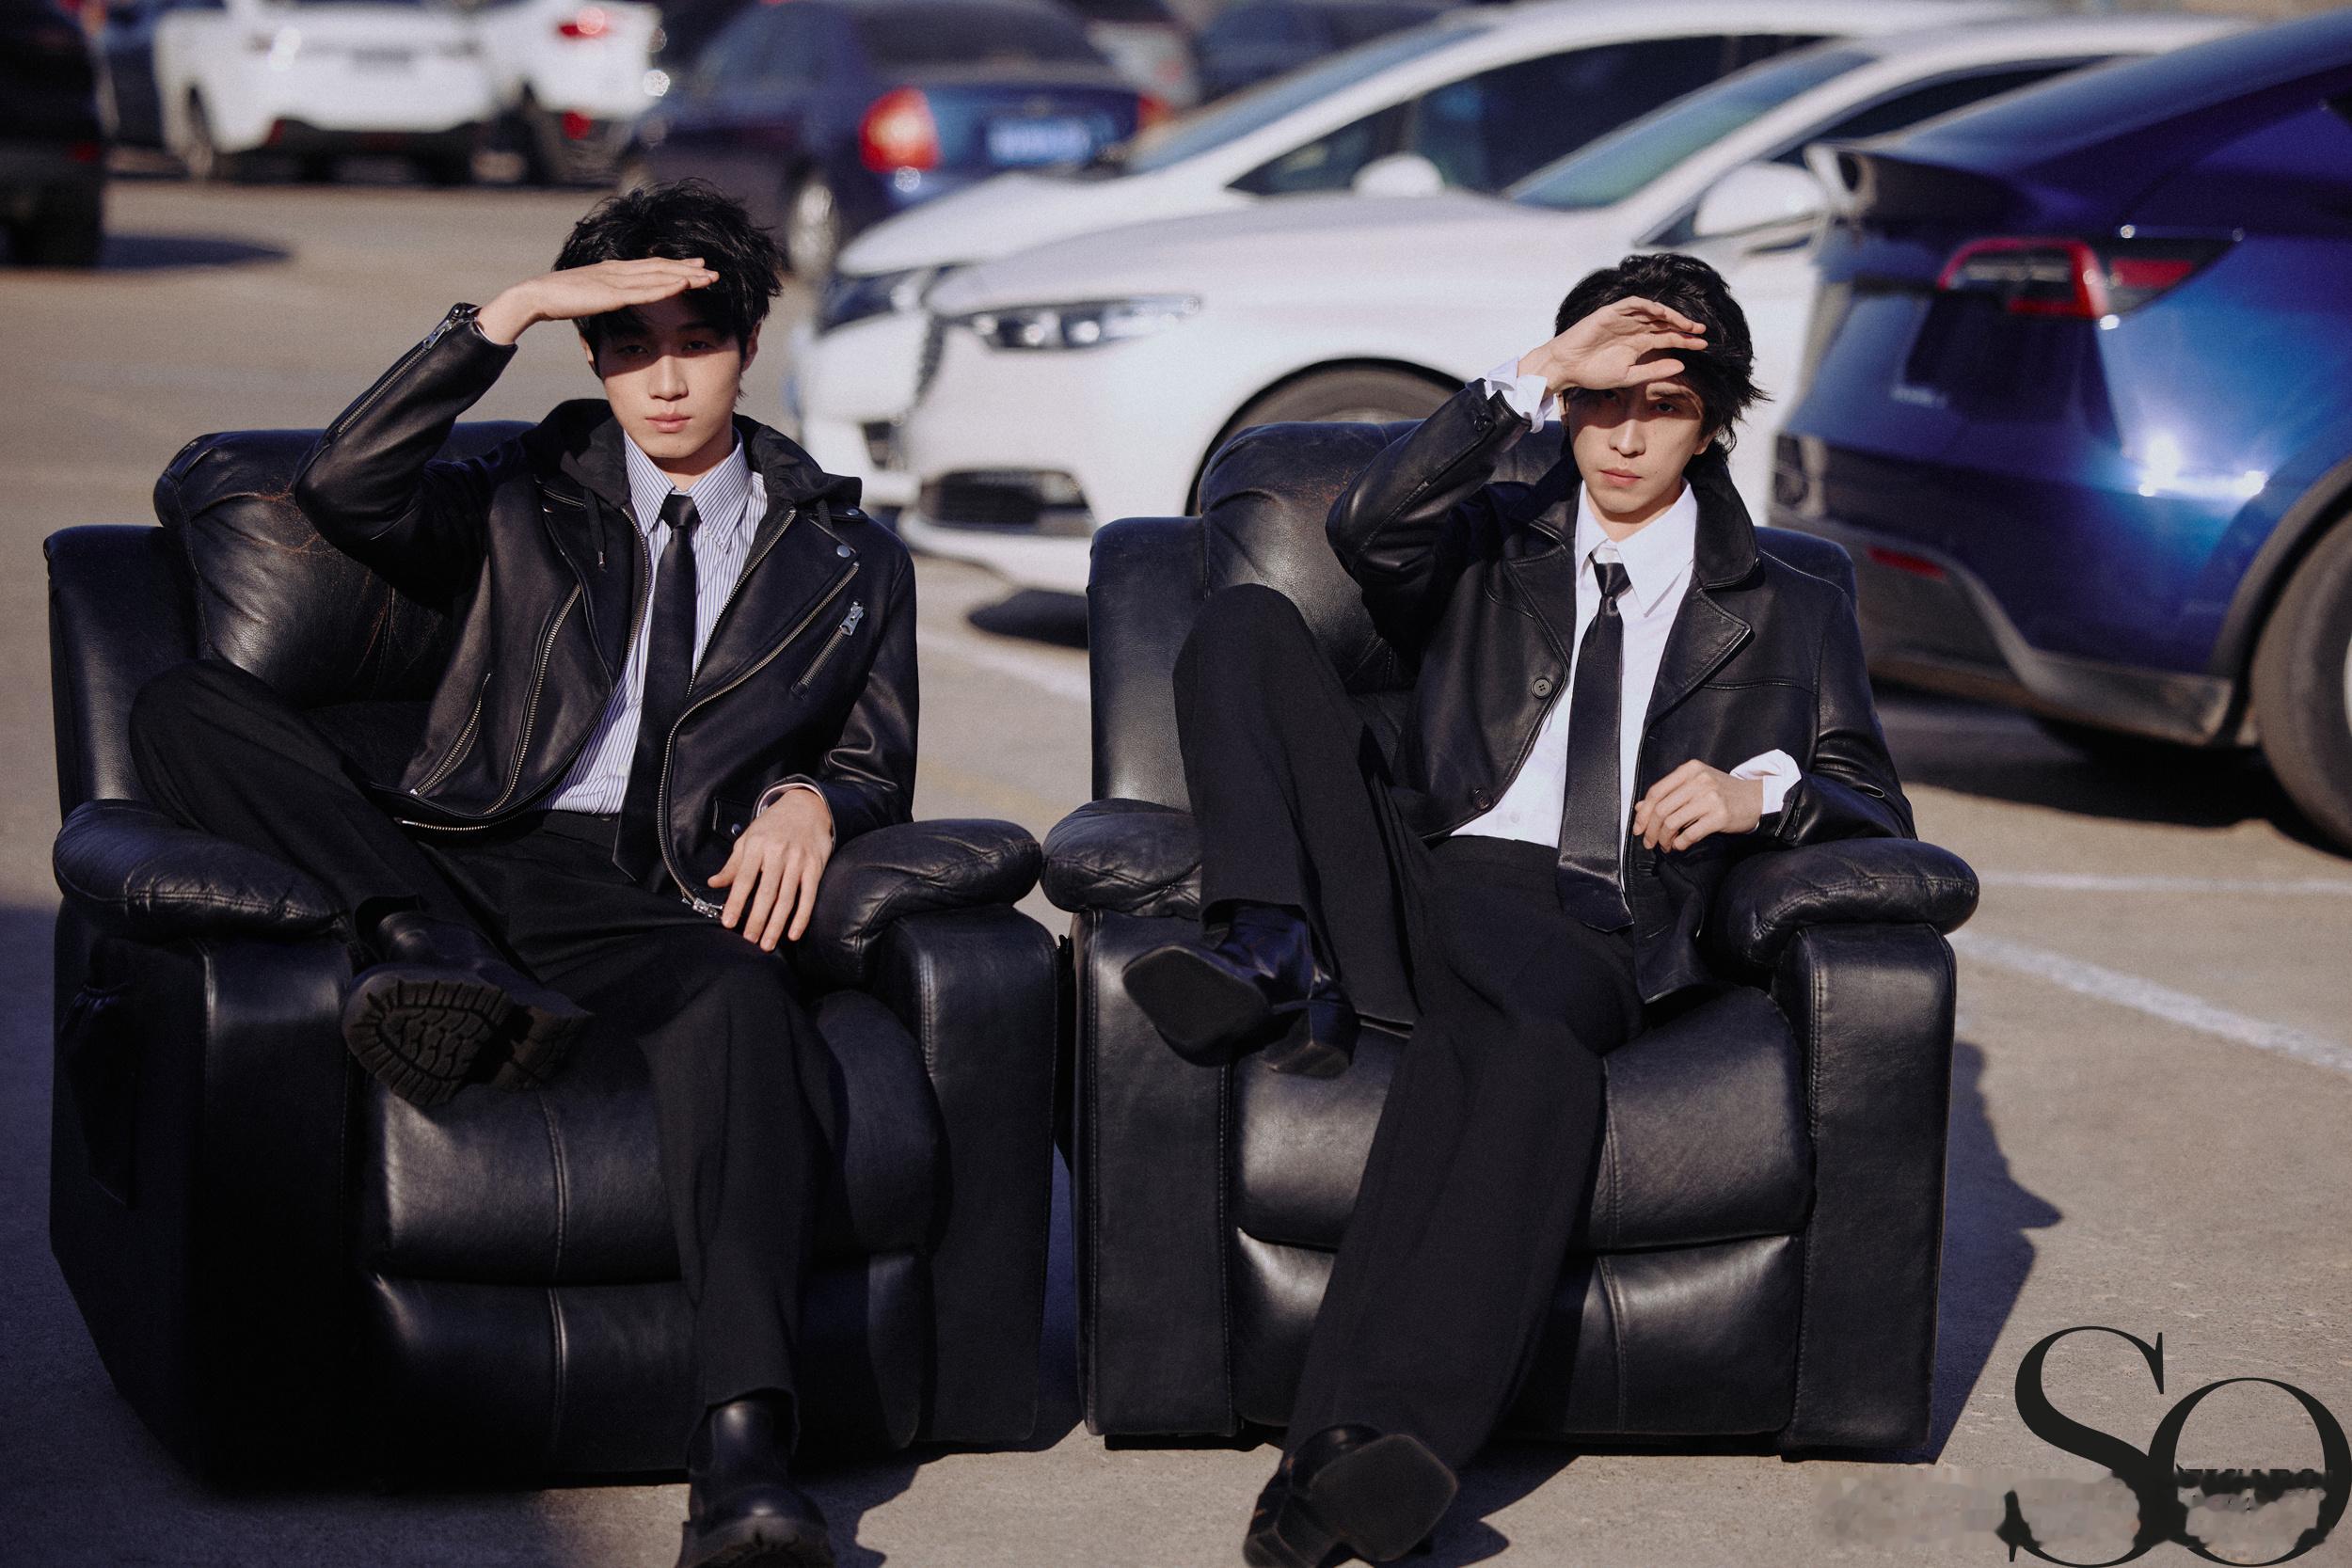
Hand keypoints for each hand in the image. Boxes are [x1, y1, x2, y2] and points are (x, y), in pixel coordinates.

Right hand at [475, 257, 719, 344]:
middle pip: (661, 268)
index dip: (675, 266)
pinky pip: (645, 291)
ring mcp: (617, 280)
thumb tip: (616, 301)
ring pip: (659, 276)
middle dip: (688, 269)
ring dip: (686, 276)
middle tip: (713, 270)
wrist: (538, 295)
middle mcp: (619, 270)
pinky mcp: (612, 293)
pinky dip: (666, 287)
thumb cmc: (561, 298)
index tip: (696, 267)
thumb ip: (606, 295)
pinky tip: (683, 284)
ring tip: (708, 277)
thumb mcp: (591, 295)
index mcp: (615, 270)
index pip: (651, 266)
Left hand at [708, 788, 832, 949]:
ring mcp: (799, 861)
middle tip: (749, 940)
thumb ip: (733, 864)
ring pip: (787, 898)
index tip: (728, 923)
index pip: (744, 879)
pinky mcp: (815, 867)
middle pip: (766, 893)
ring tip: (767, 943)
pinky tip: (794, 933)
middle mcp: (778, 853)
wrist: (807, 806)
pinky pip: (808, 896)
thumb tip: (714, 884)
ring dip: (776, 924)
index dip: (735, 903)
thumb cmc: (773, 825)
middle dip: (756, 920)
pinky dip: (801, 917)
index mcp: (757, 846)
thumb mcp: (749, 839)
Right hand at [1516, 297, 1707, 396]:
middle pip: (1664, 324)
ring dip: (1670, 315)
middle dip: (1683, 326)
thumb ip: (1654, 371)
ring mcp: (1623, 320)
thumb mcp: (1629, 376)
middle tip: (1702, 330)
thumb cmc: (1593, 373)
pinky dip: (1647, 305)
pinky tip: (1661, 312)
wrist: (1566, 367)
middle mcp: (1634, 329)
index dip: (1686, 340)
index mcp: (1638, 344)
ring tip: (1685, 323)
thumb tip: (1682, 366)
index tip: (1704, 345)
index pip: (1667, 339)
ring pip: (1652, 312)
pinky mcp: (1611, 313)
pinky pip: (1633, 304)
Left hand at [1632, 760, 1761, 852]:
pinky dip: (1680, 843)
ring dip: (1664, 839)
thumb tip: (1639, 808)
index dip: (1643, 813)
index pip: (1656, 792)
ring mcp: (1710, 798)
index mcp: (1689, 770)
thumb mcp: (1695, 786)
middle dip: (1651, 830)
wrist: (1756, 799)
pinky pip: (1690, 833)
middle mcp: (1699, 781)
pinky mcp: (1720, 815)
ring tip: (1665, 845)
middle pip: (1661, 808)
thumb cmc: (1722, 793)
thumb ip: (1668, 794)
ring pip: (1672, 822)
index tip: (1638, 828)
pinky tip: (1679, 845)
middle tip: (1648, 843)